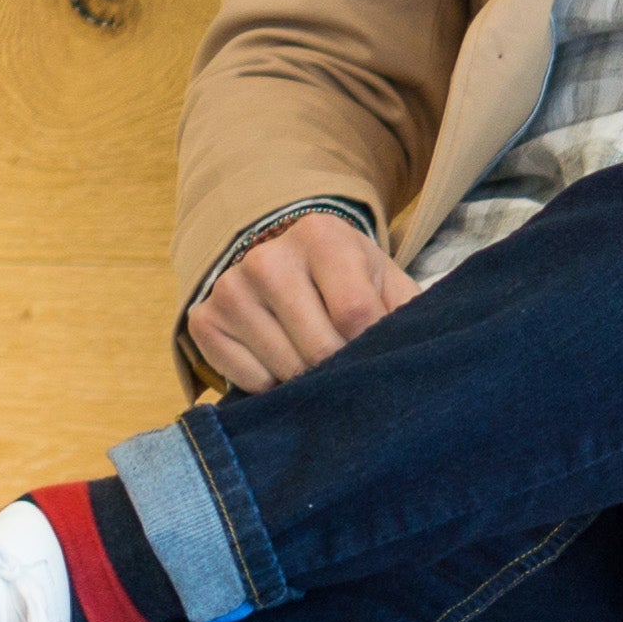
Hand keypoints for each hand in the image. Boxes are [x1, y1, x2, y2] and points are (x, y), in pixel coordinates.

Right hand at [189, 208, 417, 392]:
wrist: (292, 266)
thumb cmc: (353, 281)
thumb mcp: (388, 285)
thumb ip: (407, 316)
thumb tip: (418, 362)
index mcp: (321, 237)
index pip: (354, 315)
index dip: (371, 348)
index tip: (376, 351)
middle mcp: (267, 258)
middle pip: (318, 348)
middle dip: (341, 368)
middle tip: (347, 360)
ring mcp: (230, 289)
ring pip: (284, 369)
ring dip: (308, 379)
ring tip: (316, 356)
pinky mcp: (204, 321)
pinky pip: (250, 380)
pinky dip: (273, 385)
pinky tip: (281, 358)